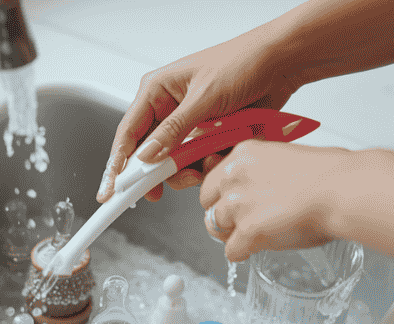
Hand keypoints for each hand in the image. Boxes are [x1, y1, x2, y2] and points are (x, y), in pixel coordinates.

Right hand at [97, 30, 304, 202]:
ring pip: (177, 162)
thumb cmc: (242, 62)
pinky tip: (223, 154)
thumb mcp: (204, 97)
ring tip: (208, 164)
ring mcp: (191, 124)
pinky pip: (201, 160)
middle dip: (161, 172)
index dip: (118, 165)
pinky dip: (210, 162)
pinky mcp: (210, 135)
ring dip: (190, 169)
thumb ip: (174, 130)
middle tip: (164, 190)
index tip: (111, 191)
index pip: (128, 134)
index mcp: (157, 91)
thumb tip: (147, 156)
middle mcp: (169, 108)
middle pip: (151, 154)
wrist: (282, 64)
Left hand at [200, 139, 352, 261]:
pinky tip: (254, 251)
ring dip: (231, 235)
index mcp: (244, 154)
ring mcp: (238, 203)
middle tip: (240, 224)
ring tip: (252, 238)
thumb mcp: (285, 157)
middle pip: (206, 203)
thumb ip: (263, 171)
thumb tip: (259, 187)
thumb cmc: (329, 175)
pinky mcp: (247, 229)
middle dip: (222, 216)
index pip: (214, 178)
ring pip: (215, 227)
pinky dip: (241, 254)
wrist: (343, 189)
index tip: (234, 204)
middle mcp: (234, 176)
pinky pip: (231, 251)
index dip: (223, 195)